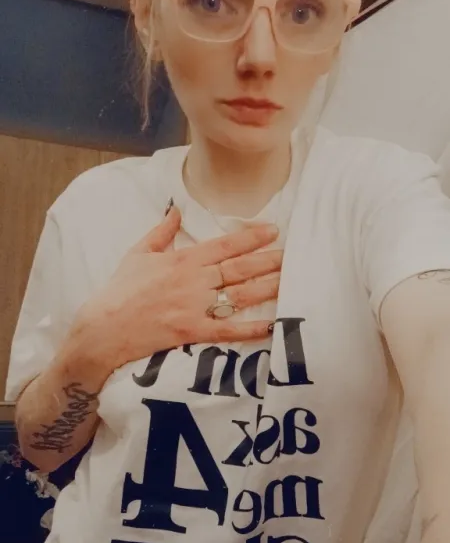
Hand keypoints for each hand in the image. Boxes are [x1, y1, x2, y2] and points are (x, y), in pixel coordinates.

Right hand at [76, 206, 281, 373]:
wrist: (104, 329)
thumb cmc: (119, 291)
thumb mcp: (138, 253)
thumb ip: (161, 232)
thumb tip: (175, 209)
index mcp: (182, 260)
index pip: (225, 245)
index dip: (251, 238)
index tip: (273, 231)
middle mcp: (193, 282)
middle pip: (239, 269)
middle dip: (268, 261)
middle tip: (292, 255)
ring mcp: (194, 308)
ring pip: (239, 296)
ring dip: (267, 288)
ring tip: (290, 281)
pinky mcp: (192, 333)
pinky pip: (227, 331)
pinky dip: (250, 328)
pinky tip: (271, 325)